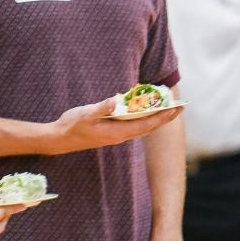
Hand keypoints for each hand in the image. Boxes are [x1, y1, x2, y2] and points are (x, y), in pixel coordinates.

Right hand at [48, 97, 182, 155]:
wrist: (59, 139)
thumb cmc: (71, 126)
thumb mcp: (85, 114)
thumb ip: (101, 107)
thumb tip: (115, 101)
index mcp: (117, 132)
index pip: (146, 125)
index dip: (162, 117)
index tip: (175, 108)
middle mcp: (120, 136)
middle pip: (149, 127)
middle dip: (165, 117)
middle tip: (180, 106)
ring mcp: (116, 135)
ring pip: (142, 126)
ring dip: (156, 117)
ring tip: (168, 106)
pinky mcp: (112, 132)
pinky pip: (133, 125)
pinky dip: (143, 117)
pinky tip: (145, 109)